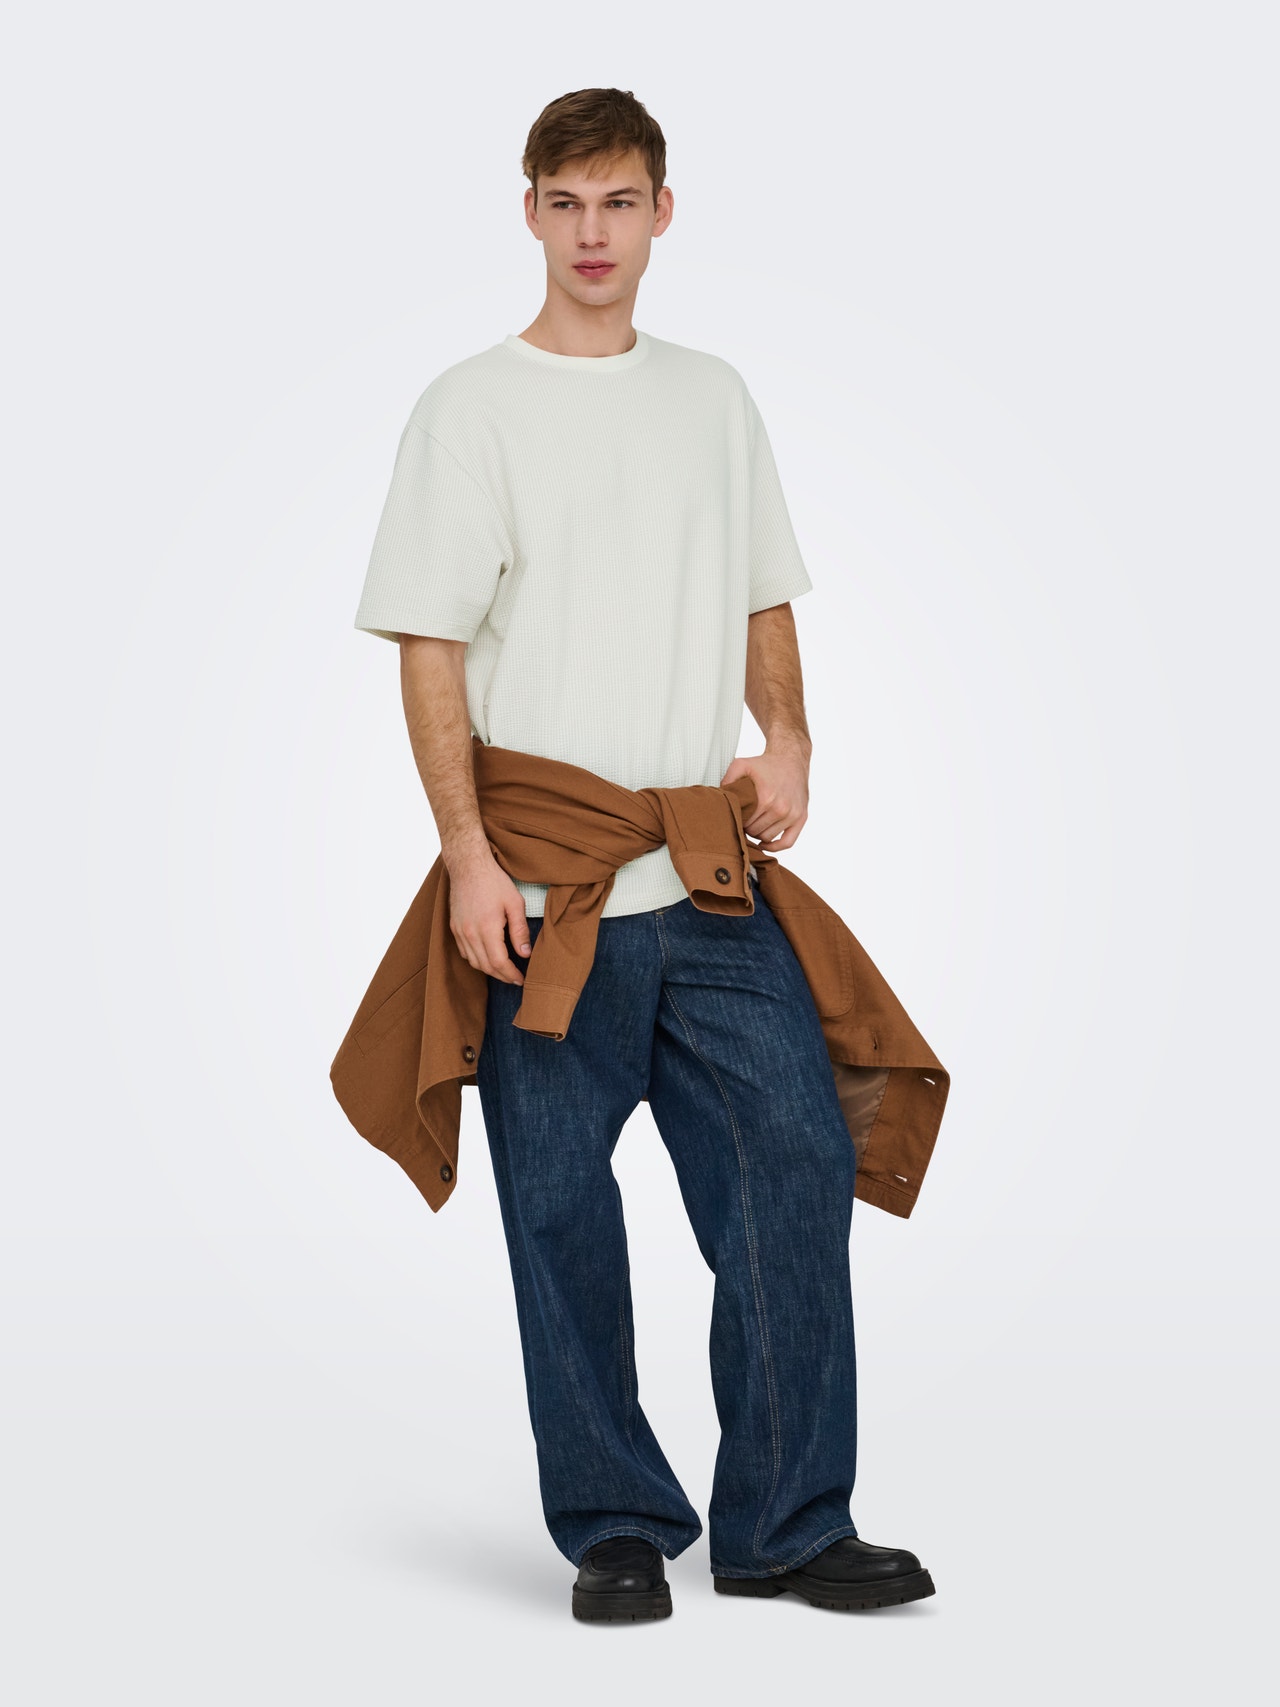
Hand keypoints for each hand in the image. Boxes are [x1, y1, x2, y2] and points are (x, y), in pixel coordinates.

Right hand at [445, 849, 531, 984]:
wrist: (468, 866)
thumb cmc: (494, 881)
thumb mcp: (515, 903)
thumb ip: (520, 931)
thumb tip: (525, 954)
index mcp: (487, 928)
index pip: (499, 962)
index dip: (511, 974)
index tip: (521, 979)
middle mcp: (470, 933)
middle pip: (485, 966)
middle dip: (502, 976)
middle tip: (515, 979)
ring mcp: (459, 931)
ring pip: (473, 962)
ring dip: (489, 970)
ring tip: (504, 971)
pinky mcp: (454, 927)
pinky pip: (464, 952)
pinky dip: (476, 960)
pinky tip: (487, 957)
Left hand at [719, 741, 810, 853]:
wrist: (791, 758)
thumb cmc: (766, 764)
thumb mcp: (742, 764)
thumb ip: (728, 779)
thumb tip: (720, 797)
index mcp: (766, 798)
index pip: (745, 823)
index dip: (737, 821)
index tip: (735, 817)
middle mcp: (781, 808)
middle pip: (755, 831)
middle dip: (747, 827)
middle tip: (743, 820)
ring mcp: (792, 814)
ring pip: (768, 837)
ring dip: (758, 834)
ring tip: (753, 825)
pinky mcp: (801, 817)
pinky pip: (788, 842)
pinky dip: (775, 847)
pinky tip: (764, 843)